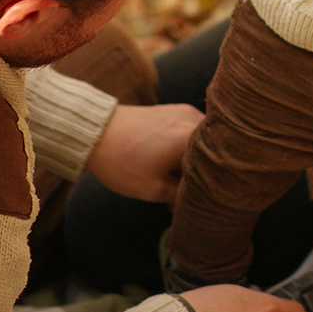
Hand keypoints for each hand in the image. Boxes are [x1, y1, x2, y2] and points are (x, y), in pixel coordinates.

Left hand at [86, 102, 202, 204]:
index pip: (216, 166)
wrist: (96, 133)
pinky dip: (182, 150)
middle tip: (179, 196)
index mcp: (193, 137)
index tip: (194, 201)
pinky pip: (188, 133)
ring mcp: (184, 111)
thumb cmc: (123, 161)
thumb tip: (196, 200)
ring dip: (190, 163)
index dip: (208, 187)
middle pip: (210, 153)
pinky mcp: (174, 110)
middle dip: (198, 176)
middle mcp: (194, 118)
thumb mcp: (154, 189)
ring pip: (199, 144)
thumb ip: (182, 196)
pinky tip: (166, 165)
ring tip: (171, 182)